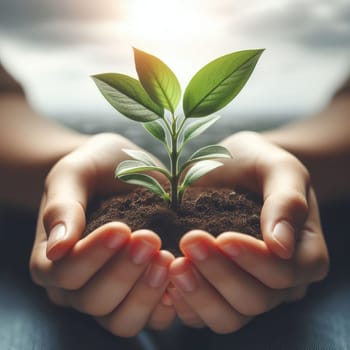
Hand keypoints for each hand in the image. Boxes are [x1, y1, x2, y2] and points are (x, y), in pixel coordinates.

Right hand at [30, 133, 175, 335]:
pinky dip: (168, 304)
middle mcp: (77, 286)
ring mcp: (111, 294)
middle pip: (94, 302)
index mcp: (52, 260)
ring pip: (122, 321)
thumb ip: (62, 208)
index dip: (93, 256)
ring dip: (146, 293)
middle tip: (150, 239)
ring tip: (166, 258)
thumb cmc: (93, 169)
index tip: (121, 228)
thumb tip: (57, 248)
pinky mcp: (140, 293)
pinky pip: (153, 318)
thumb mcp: (73, 175)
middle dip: (124, 272)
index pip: (65, 274)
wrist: (118, 171)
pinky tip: (180, 275)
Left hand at [167, 131, 328, 332]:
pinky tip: (166, 280)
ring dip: (199, 294)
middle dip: (220, 274)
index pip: (283, 273)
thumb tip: (281, 246)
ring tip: (175, 264)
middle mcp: (278, 282)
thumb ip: (287, 201)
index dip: (253, 260)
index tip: (223, 236)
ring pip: (228, 318)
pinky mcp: (218, 292)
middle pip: (254, 300)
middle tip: (190, 241)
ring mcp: (246, 290)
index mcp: (303, 255)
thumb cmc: (259, 165)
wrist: (233, 167)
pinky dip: (183, 303)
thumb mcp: (279, 168)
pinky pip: (202, 315)